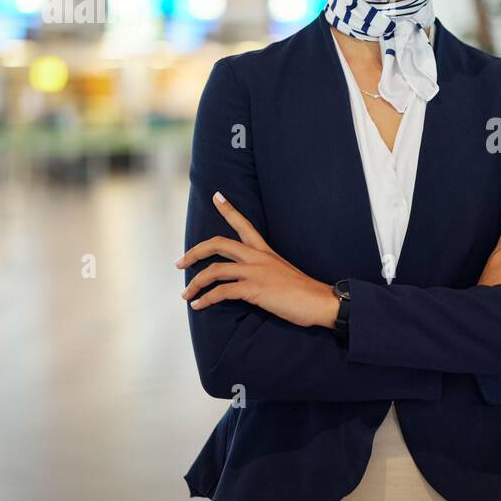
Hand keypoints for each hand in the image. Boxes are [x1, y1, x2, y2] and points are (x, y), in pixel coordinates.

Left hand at [176, 191, 339, 328]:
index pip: (244, 224)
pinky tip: (199, 305)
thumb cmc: (303, 291)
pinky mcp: (255, 289)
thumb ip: (263, 271)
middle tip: (180, 263)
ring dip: (195, 283)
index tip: (216, 196)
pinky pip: (222, 292)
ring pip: (214, 270)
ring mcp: (256, 272)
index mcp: (265, 251)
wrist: (320, 301)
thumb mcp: (282, 273)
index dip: (228, 209)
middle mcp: (258, 257)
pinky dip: (206, 299)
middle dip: (194, 252)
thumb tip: (247, 280)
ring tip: (186, 294)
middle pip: (218, 244)